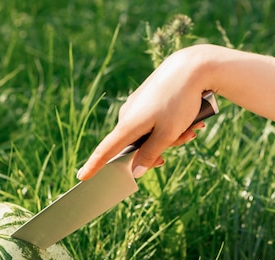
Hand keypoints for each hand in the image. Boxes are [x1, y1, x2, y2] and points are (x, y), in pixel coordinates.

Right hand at [77, 46, 211, 180]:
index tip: (82, 177)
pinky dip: (174, 123)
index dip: (94, 166)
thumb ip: (151, 154)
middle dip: (162, 147)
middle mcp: (127, 116)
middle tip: (186, 137)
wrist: (191, 67)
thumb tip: (136, 171)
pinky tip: (192, 117)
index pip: (106, 151)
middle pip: (139, 146)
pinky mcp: (147, 99)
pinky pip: (157, 120)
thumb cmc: (179, 101)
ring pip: (152, 133)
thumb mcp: (167, 134)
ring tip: (193, 124)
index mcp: (128, 126)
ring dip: (174, 134)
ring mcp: (137, 106)